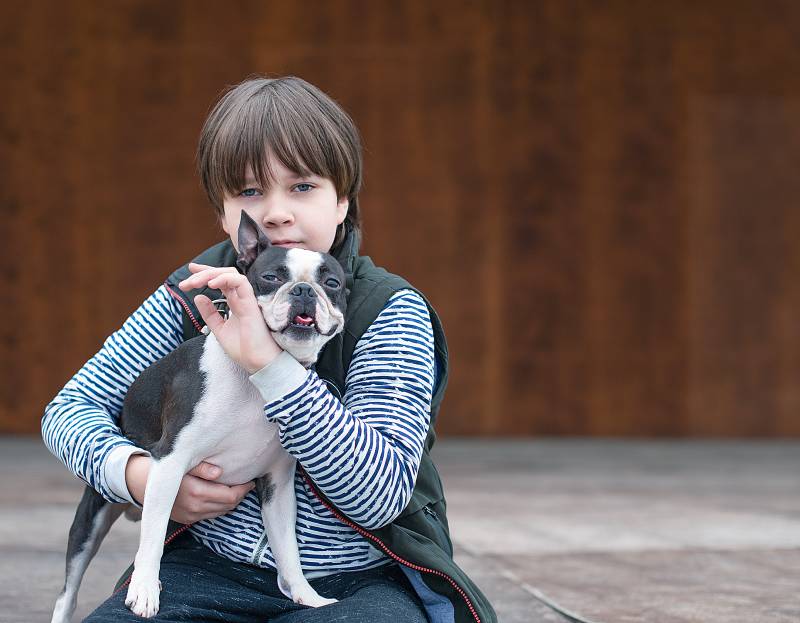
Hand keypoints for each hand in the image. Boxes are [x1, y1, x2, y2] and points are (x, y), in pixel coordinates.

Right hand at [125, 455, 255, 523]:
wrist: (142, 482)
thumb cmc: (167, 466)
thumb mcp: (184, 461)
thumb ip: (203, 467)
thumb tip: (219, 473)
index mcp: (196, 492)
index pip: (230, 496)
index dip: (244, 489)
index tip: (251, 479)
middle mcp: (194, 508)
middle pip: (228, 506)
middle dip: (240, 495)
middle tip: (247, 483)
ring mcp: (190, 516)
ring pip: (221, 512)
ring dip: (231, 502)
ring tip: (237, 487)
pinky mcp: (187, 520)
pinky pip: (210, 515)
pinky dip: (220, 506)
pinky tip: (221, 494)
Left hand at [178, 262, 281, 372]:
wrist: (257, 362)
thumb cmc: (243, 349)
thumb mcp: (219, 329)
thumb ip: (210, 314)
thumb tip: (198, 297)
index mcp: (235, 303)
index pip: (221, 281)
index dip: (206, 273)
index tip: (190, 272)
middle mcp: (241, 298)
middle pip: (224, 274)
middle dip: (203, 273)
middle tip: (186, 282)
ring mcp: (246, 299)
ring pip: (231, 274)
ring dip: (210, 275)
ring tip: (194, 283)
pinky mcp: (251, 302)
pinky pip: (240, 282)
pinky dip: (225, 279)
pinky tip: (211, 285)